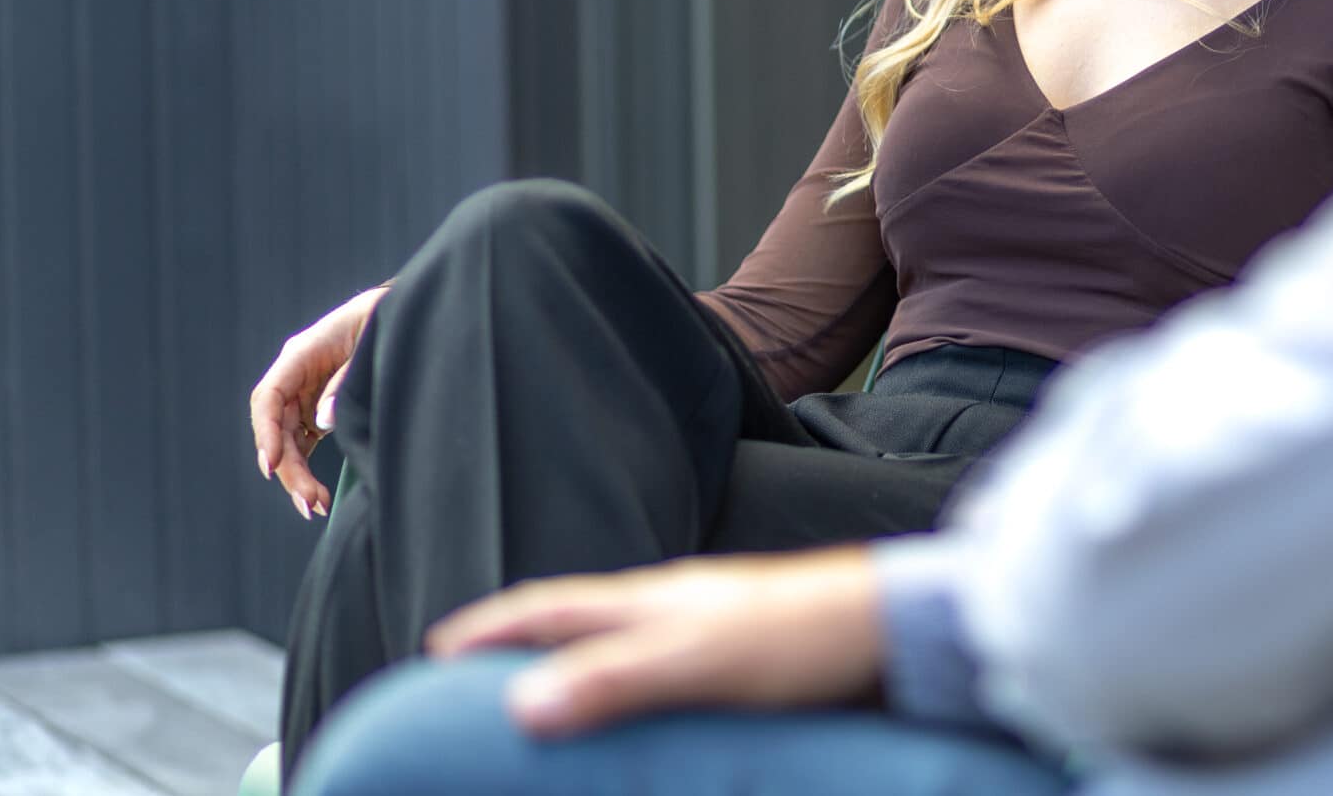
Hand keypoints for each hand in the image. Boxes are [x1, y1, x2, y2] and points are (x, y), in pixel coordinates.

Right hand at [248, 283, 387, 517]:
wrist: (399, 313)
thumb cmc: (384, 321)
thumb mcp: (370, 345)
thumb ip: (345, 382)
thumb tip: (323, 421)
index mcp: (300, 354)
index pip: (268, 397)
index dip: (265, 432)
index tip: (272, 466)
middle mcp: (295, 377)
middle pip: (276, 428)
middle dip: (289, 468)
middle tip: (308, 502)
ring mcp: (303, 395)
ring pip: (287, 442)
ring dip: (297, 476)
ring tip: (315, 507)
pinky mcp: (315, 410)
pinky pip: (301, 444)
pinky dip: (307, 470)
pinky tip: (316, 496)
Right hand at [425, 549, 887, 737]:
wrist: (895, 633)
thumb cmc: (800, 637)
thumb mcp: (698, 662)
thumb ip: (615, 680)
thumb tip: (519, 703)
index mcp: (650, 600)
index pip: (550, 608)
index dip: (491, 630)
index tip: (437, 651)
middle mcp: (673, 610)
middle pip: (580, 627)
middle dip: (525, 653)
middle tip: (478, 690)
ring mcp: (710, 635)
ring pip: (625, 655)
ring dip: (582, 679)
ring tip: (551, 718)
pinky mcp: (746, 668)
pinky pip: (669, 684)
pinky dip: (638, 705)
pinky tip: (648, 734)